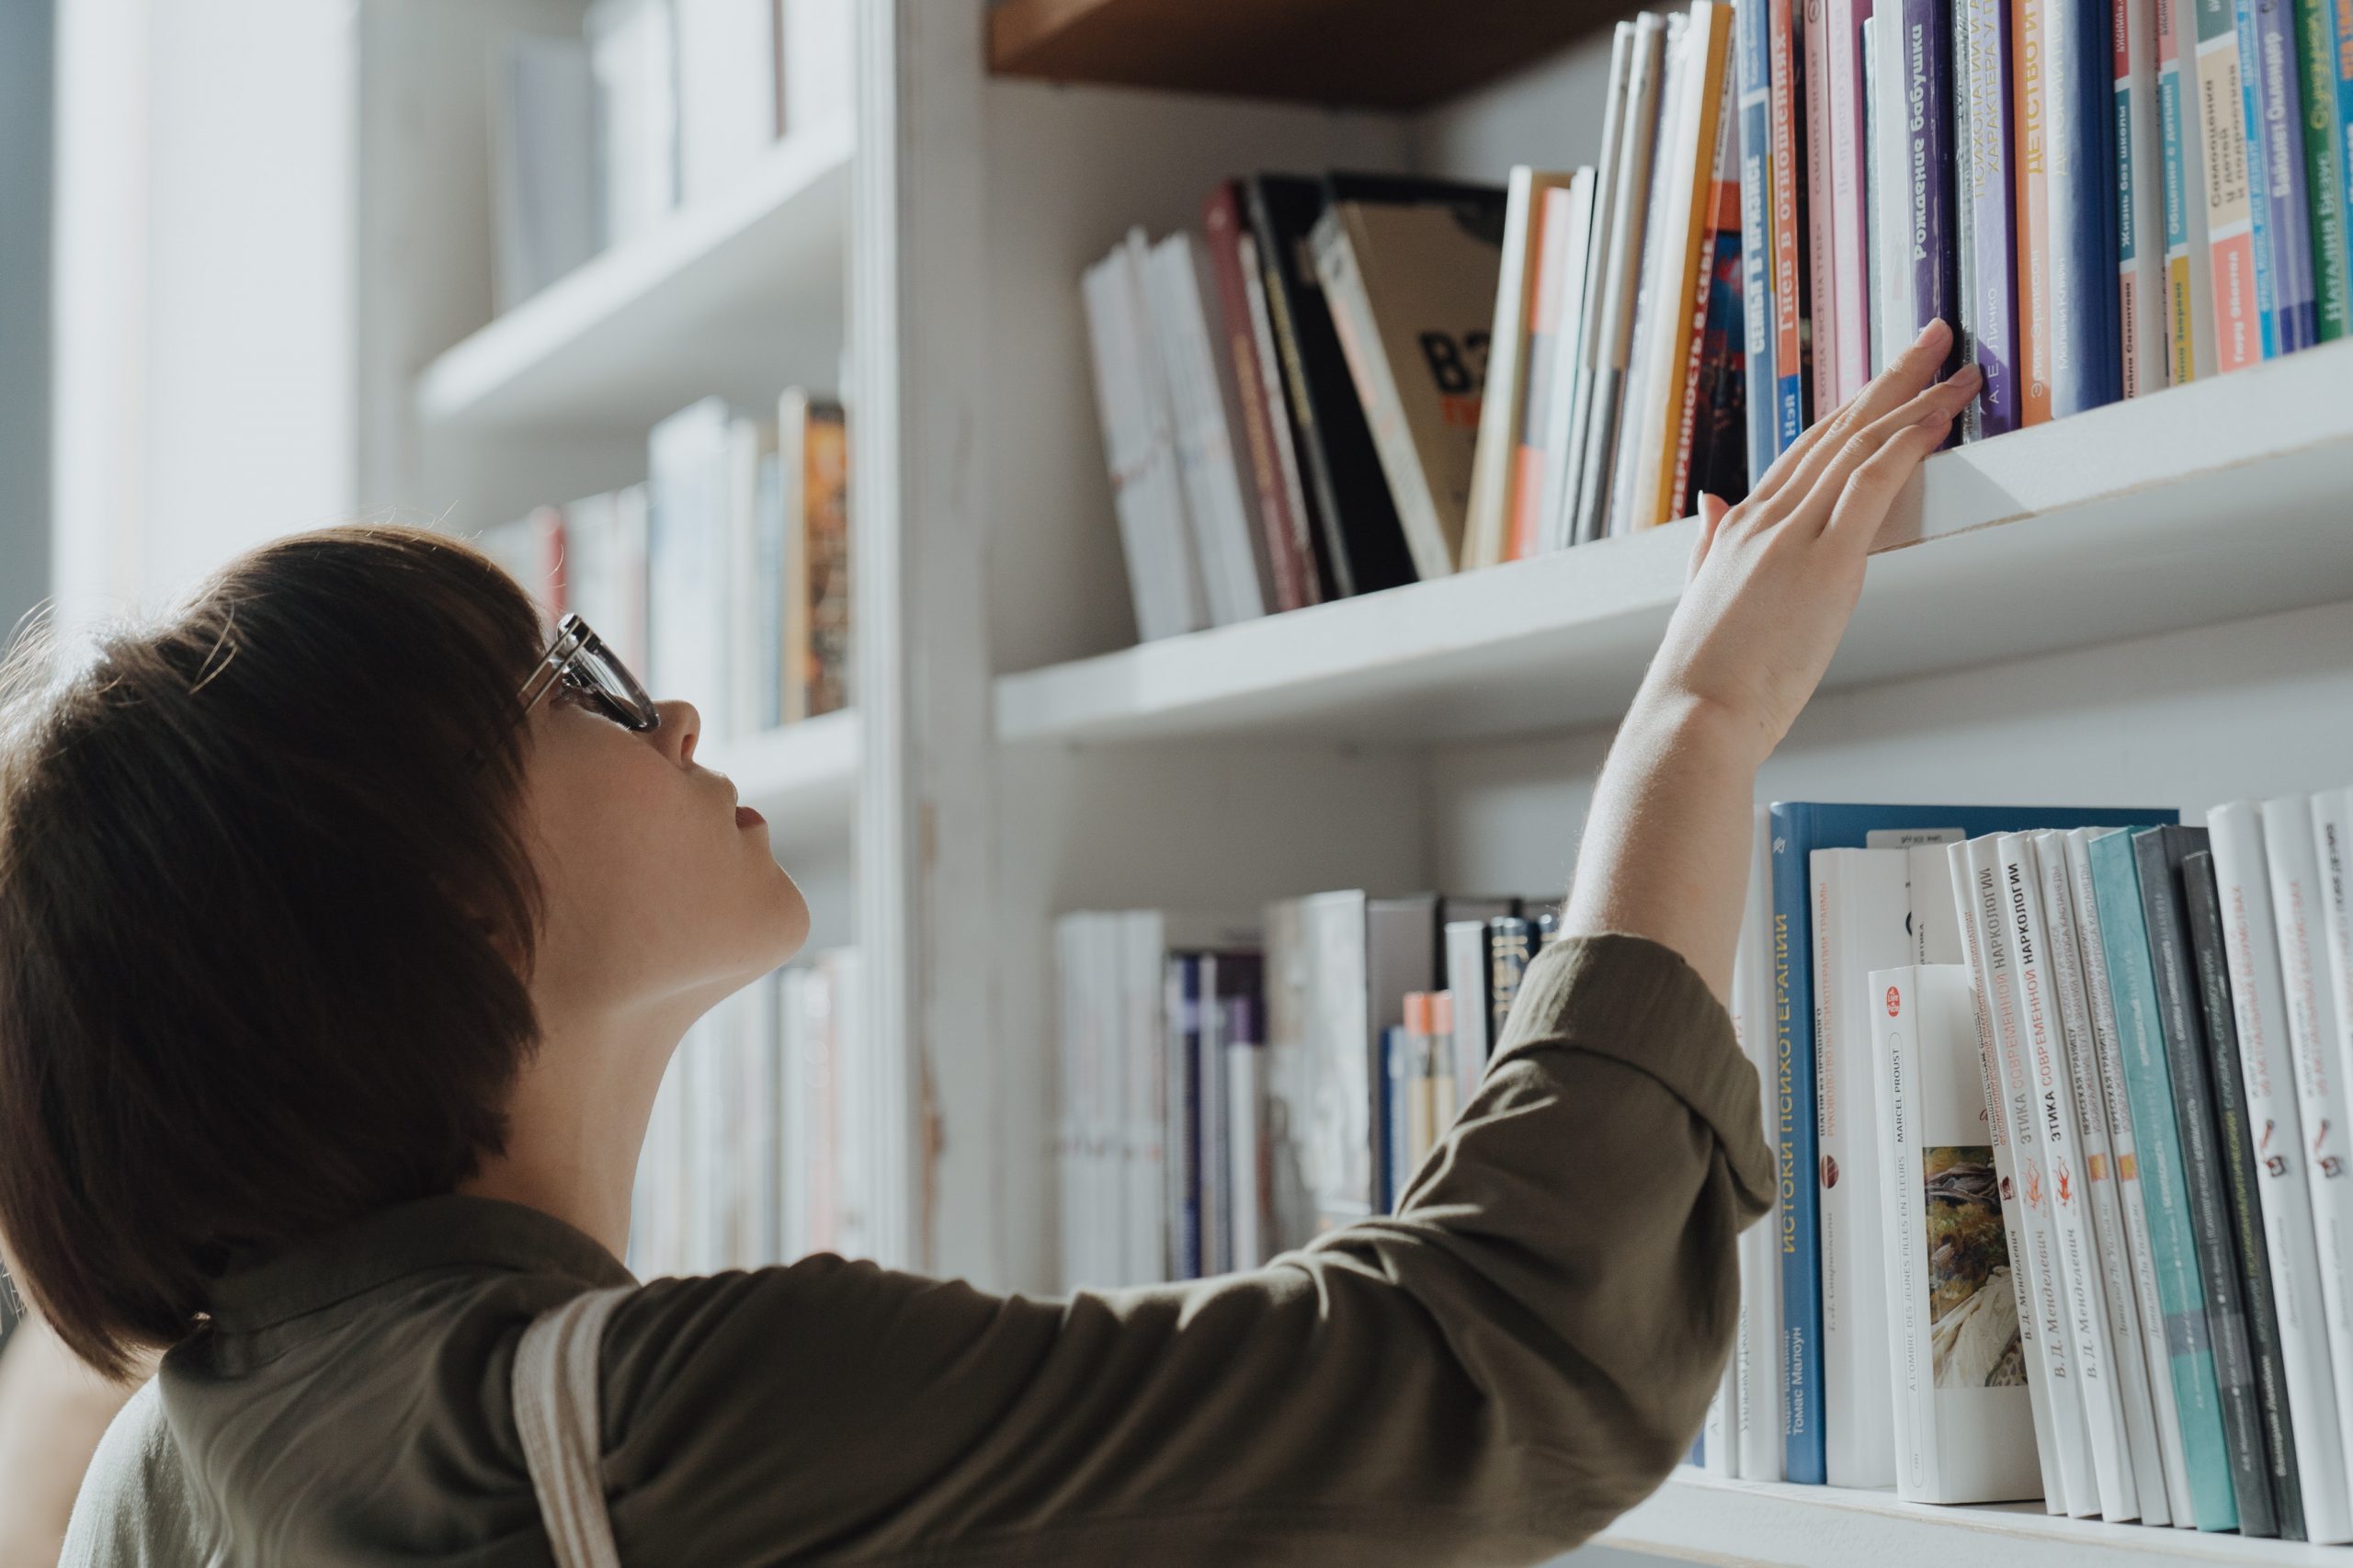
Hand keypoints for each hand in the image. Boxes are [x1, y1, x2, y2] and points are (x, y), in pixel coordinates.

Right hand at [1635, 320, 1979, 764]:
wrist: (1693, 716)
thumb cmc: (1700, 678)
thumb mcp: (1698, 597)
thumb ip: (1708, 545)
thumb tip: (1710, 504)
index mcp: (1738, 527)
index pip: (1807, 450)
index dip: (1852, 408)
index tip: (1886, 379)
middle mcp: (1765, 518)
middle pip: (1840, 430)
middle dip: (1891, 379)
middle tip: (1933, 339)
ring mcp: (1795, 535)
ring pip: (1862, 445)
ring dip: (1915, 398)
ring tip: (1956, 367)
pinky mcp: (1825, 562)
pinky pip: (1873, 484)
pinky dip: (1908, 443)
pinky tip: (1938, 417)